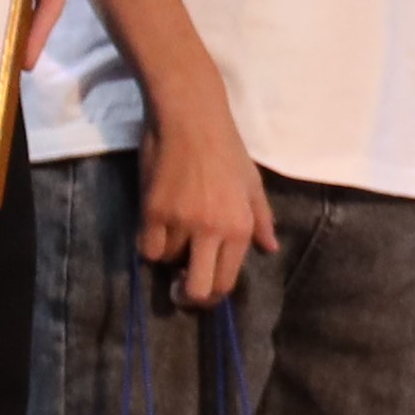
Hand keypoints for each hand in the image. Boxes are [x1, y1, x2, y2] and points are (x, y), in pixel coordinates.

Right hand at [138, 88, 281, 307]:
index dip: (212, 295)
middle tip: (180, 288)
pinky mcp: (152, 211)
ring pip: (167, 263)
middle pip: (198, 288)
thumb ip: (261, 221)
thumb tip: (269, 249)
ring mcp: (181, 222)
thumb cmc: (227, 149)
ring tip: (174, 231)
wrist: (191, 119)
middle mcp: (212, 230)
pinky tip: (156, 225)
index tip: (202, 291)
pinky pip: (146, 247)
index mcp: (240, 227)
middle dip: (188, 296)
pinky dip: (149, 242)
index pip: (225, 281)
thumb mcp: (253, 185)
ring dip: (169, 254)